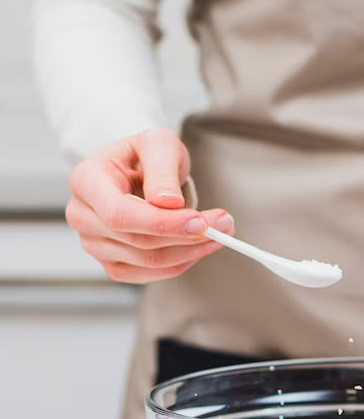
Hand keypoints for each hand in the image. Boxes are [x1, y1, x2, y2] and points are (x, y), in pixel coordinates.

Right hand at [66, 128, 233, 282]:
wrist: (139, 172)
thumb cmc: (145, 156)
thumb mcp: (158, 144)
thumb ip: (162, 169)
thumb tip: (168, 202)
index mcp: (86, 182)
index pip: (121, 214)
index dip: (162, 223)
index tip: (200, 221)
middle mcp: (83, 217)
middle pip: (139, 242)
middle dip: (188, 236)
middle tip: (225, 224)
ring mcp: (95, 245)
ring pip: (150, 261)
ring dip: (193, 251)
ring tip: (221, 231)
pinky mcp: (114, 264)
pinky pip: (152, 273)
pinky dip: (183, 262)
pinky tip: (199, 246)